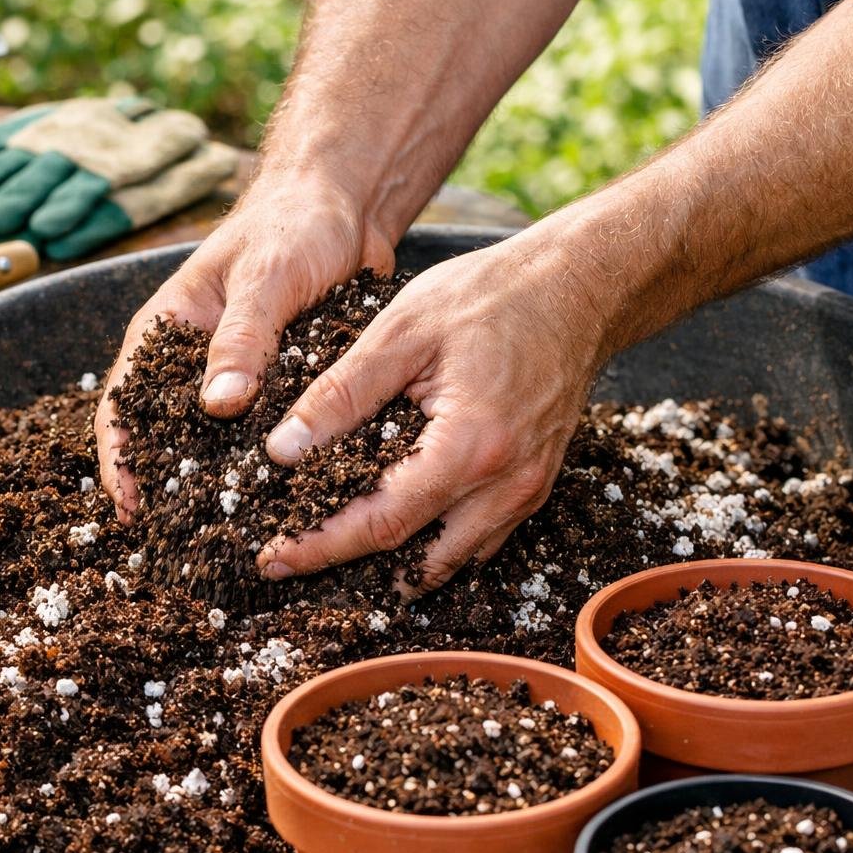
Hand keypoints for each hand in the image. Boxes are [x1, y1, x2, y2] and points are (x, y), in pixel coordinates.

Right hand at [93, 176, 396, 519]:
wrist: (344, 204)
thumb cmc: (292, 225)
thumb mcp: (265, 278)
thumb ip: (242, 338)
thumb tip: (217, 406)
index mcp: (165, 332)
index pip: (122, 405)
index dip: (120, 460)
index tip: (132, 507)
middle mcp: (192, 363)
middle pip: (166, 438)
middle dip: (170, 489)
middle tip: (183, 544)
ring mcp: (236, 378)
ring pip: (217, 445)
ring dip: (221, 486)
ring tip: (234, 538)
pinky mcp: (278, 386)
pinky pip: (266, 434)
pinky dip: (268, 466)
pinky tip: (287, 503)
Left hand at [255, 238, 609, 595]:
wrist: (579, 287)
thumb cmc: (492, 296)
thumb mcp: (402, 333)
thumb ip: (340, 394)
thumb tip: (284, 451)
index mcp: (471, 448)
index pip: (382, 523)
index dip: (322, 547)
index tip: (274, 558)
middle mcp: (506, 485)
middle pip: (414, 558)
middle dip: (347, 566)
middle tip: (286, 560)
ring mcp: (526, 491)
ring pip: (449, 559)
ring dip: (391, 565)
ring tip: (329, 548)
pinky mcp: (533, 485)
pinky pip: (477, 539)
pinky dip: (430, 545)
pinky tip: (389, 524)